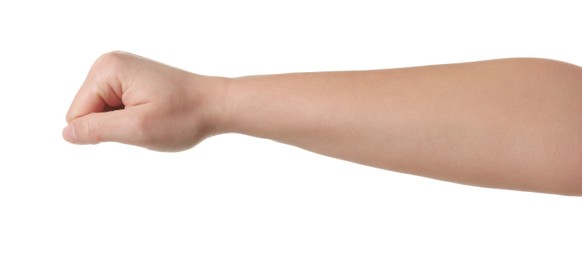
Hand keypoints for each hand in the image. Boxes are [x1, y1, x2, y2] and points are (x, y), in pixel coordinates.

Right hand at [63, 51, 226, 150]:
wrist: (216, 105)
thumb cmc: (184, 116)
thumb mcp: (138, 129)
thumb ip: (97, 130)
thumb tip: (66, 134)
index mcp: (107, 69)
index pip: (76, 116)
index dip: (105, 131)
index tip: (137, 123)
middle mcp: (110, 64)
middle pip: (87, 112)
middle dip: (114, 126)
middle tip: (147, 121)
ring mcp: (121, 71)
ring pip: (101, 114)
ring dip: (124, 124)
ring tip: (152, 117)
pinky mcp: (131, 80)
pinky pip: (115, 109)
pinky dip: (132, 118)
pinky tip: (154, 113)